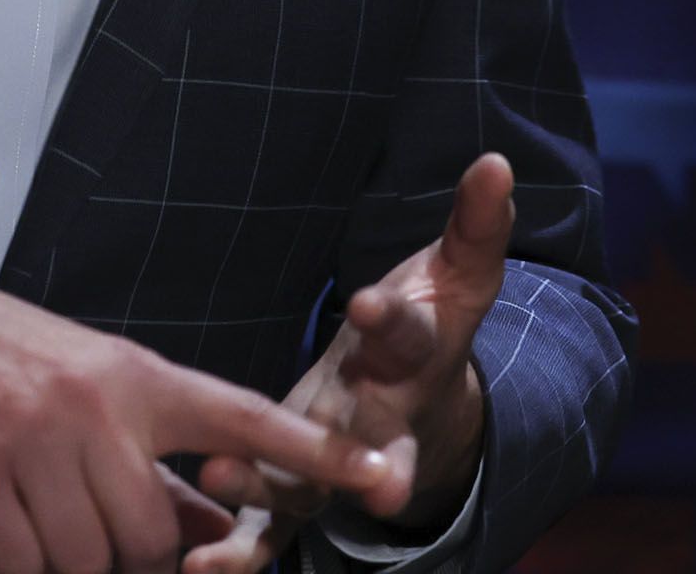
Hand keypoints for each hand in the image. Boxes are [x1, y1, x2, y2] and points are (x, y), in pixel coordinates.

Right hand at [0, 232, 397, 573]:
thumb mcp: (86, 386)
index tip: (380, 475)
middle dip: (134, 560)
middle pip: (155, 532)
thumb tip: (211, 528)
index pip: (245, 416)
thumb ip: (152, 456)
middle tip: (94, 539)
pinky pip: (24, 567)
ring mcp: (32, 436)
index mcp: (135, 373)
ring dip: (72, 569)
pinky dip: (22, 571)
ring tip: (42, 532)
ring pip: (91, 560)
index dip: (315, 456)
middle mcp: (95, 401)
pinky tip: (6, 542)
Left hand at [188, 154, 514, 572]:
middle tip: (379, 491)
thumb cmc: (432, 326)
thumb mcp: (460, 272)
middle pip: (373, 444)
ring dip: (264, 496)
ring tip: (219, 493)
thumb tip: (496, 162)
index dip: (391, 317)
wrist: (419, 403)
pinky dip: (238, 551)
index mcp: (414, 356)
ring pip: (309, 491)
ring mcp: (338, 462)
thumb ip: (476, 223)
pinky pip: (270, 528)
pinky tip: (200, 568)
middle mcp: (380, 419)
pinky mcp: (299, 490)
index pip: (407, 332)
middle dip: (370, 467)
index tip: (372, 304)